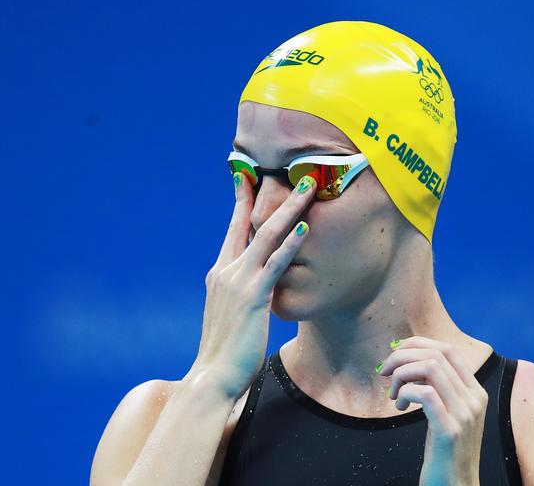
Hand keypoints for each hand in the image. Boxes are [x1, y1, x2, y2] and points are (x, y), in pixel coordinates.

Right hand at [185, 171, 316, 400]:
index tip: (249, 177)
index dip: (242, 202)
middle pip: (249, 223)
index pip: (234, 229)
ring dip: (289, 209)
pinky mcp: (253, 296)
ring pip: (266, 235)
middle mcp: (226, 270)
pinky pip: (275, 264)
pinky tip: (305, 228)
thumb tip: (258, 283)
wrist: (212, 375)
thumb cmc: (226, 348)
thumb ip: (242, 291)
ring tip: (308, 189)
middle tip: (290, 172)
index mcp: (220, 272)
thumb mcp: (231, 311)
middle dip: (270, 195)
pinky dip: (290, 244)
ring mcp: (238, 281)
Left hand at [376, 336, 487, 485]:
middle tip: (384, 371)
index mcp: (475, 391)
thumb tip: (411, 360)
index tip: (395, 352)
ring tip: (392, 393)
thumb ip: (437, 387)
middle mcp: (474, 399)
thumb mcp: (446, 413)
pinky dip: (405, 393)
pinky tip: (399, 406)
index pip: (449, 349)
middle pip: (437, 353)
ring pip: (430, 367)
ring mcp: (465, 414)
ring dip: (401, 373)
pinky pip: (424, 394)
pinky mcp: (450, 430)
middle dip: (403, 355)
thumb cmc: (444, 451)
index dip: (418, 344)